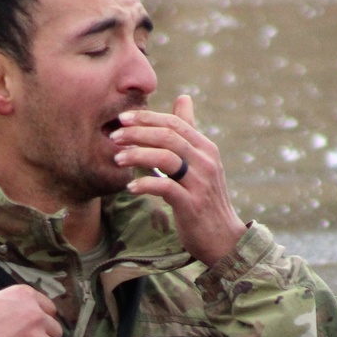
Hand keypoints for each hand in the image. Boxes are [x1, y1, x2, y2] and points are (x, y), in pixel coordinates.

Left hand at [112, 94, 247, 267]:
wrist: (223, 238)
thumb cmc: (205, 198)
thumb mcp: (201, 162)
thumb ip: (189, 132)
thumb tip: (183, 98)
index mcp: (205, 148)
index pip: (174, 123)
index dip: (147, 118)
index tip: (122, 118)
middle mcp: (205, 161)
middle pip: (168, 136)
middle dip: (137, 133)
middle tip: (113, 136)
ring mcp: (199, 182)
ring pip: (165, 158)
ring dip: (138, 155)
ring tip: (117, 159)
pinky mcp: (191, 204)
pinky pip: (165, 187)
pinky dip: (145, 184)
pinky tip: (131, 186)